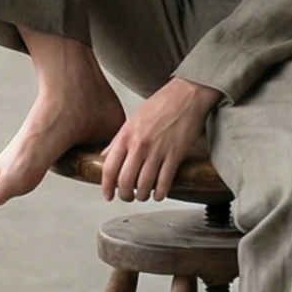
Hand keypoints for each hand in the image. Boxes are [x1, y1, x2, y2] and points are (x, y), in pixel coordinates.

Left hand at [100, 77, 221, 202]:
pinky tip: (159, 194)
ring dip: (142, 196)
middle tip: (127, 197)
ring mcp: (158, 151)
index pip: (109, 168)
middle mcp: (139, 144)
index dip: (106, 187)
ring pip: (144, 185)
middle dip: (125, 195)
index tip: (108, 195)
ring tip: (143, 196)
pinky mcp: (175, 155)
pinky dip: (160, 193)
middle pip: (125, 181)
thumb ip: (118, 140)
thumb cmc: (161, 104)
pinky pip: (164, 182)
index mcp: (126, 135)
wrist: (186, 94)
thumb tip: (105, 156)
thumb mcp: (132, 119)